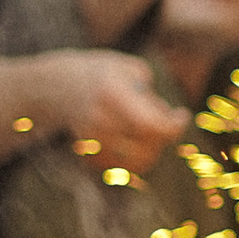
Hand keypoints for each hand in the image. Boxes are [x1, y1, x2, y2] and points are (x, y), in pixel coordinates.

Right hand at [38, 50, 189, 176]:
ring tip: (146, 127)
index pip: (151, 126)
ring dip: (152, 148)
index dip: (173, 126)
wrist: (56, 87)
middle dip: (163, 135)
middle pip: (147, 147)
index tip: (181, 115)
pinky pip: (123, 168)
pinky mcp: (88, 155)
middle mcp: (99, 120)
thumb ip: (151, 95)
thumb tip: (165, 118)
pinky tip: (133, 139)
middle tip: (163, 117)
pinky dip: (136, 158)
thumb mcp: (130, 70)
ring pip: (137, 162)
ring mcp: (91, 140)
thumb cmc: (102, 74)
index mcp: (111, 94)